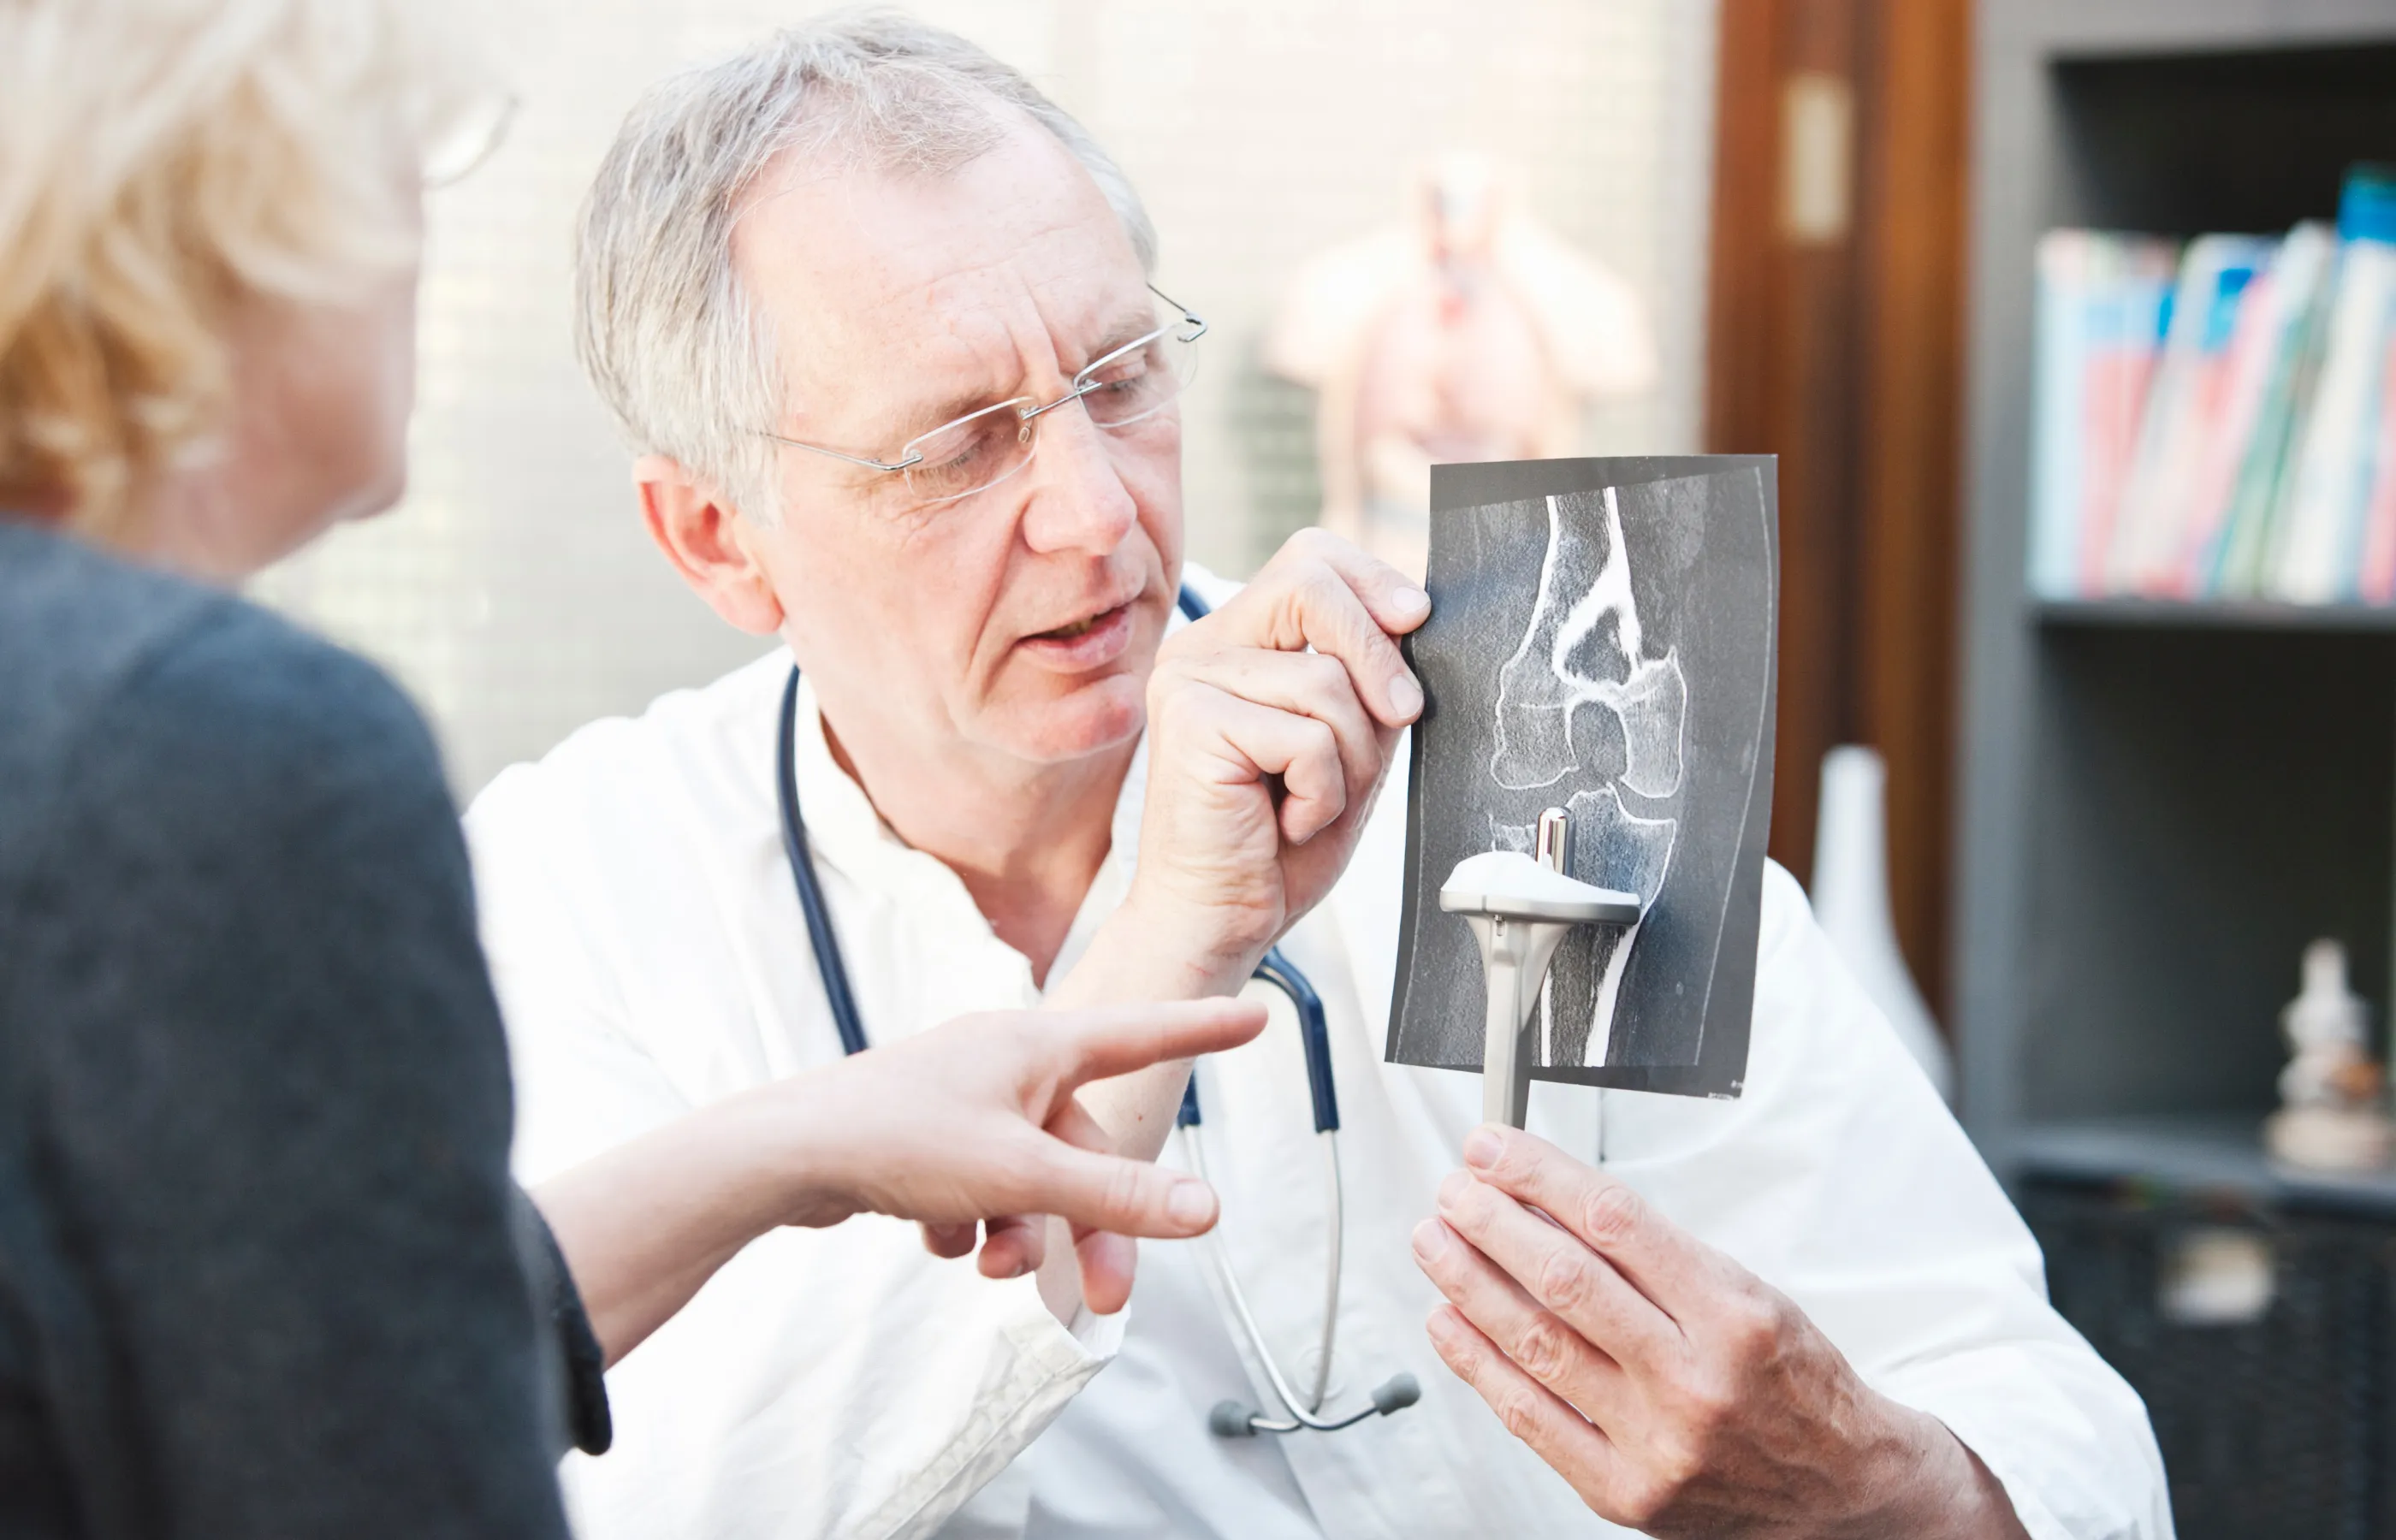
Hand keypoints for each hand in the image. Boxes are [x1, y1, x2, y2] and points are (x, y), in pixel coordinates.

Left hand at [814, 999, 1267, 1311]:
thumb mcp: (1022, 1176)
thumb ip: (1116, 1195)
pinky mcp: (923, 1135)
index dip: (1202, 1029)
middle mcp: (1003, 1060)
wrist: (781, 1157)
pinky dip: (971, 1220)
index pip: (1142, 1033)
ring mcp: (961, 1097)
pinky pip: (979, 1185)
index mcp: (1036, 1044)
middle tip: (1106, 1300)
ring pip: (1029, 1175)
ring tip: (989, 1265)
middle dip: (1091, 1224)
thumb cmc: (896, 1140)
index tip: (1256, 1014)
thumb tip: (1206, 1209)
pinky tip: (935, 1234)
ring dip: (1023, 1231)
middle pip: (1082, 1148)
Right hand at [1114, 529, 1429, 991]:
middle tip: (1403, 713)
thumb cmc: (1278, 846)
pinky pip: (1306, 736)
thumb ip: (1367, 680)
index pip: (1309, 558)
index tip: (1415, 619)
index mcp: (1235, 642)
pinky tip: (1286, 820)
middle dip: (1376, 651)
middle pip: (1310, 583)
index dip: (1371, 579)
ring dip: (1350, 757)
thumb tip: (1411, 616)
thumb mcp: (1347, 745)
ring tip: (1311, 801)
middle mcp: (1201, 649)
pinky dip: (1323, 792)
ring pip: (1324, 679)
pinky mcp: (1189, 722)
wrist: (1220, 920)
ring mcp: (1188, 680)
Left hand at [1410, 1126, 2028, 1539]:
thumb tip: (1545, 1203)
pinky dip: (1478, 1362)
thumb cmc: (1787, 1381)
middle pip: (1565, 1281)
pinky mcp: (1623, 1491)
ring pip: (1536, 1344)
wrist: (1837, 1491)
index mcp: (1733, 1317)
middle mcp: (1694, 1381)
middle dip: (1492, 1223)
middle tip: (1454, 1190)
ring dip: (1470, 1283)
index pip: (1614, 1222)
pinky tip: (1450, 1321)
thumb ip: (1652, 1257)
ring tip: (1436, 1241)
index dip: (1539, 1176)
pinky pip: (1530, 1417)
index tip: (1493, 1149)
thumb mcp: (1746, 1295)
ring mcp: (1655, 1442)